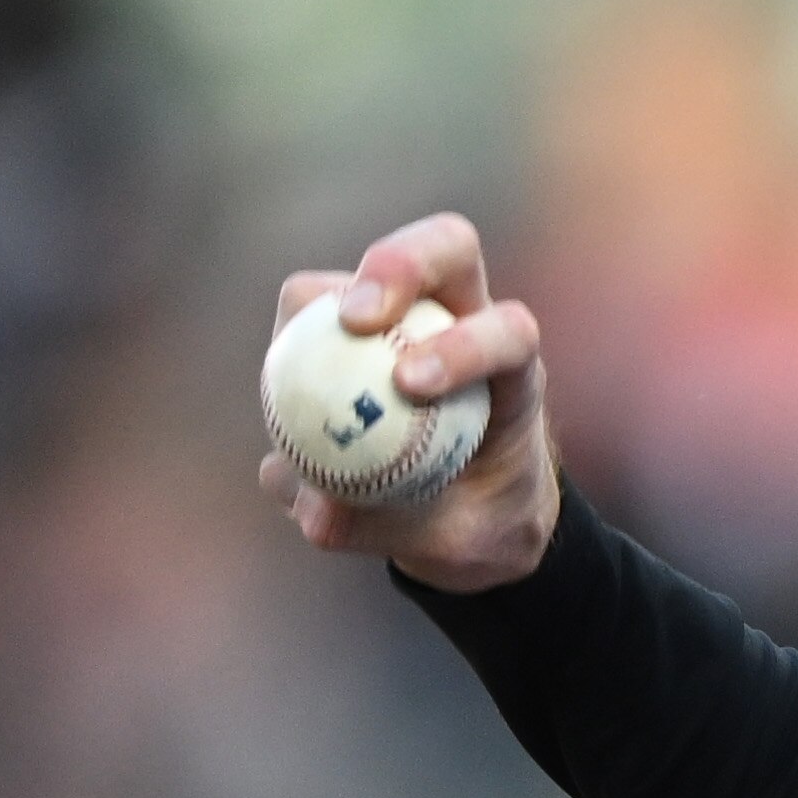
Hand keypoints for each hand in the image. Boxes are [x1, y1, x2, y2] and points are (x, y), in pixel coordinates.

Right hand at [260, 211, 560, 593]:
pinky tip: (282, 437)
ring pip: (348, 284)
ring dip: (312, 319)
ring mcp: (398, 321)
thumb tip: (317, 510)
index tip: (411, 383)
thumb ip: (391, 527)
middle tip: (353, 319)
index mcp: (514, 369)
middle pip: (444, 249)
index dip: (465, 343)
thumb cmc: (479, 523)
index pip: (508, 330)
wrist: (465, 519)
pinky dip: (283, 373)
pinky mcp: (341, 338)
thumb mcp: (453, 547)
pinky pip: (298, 336)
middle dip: (399, 264)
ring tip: (291, 396)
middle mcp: (461, 324)